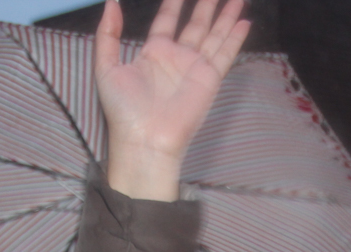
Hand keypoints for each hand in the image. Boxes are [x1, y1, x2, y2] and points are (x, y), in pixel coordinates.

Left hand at [95, 0, 250, 199]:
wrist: (145, 140)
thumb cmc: (123, 109)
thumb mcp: (106, 67)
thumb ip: (108, 34)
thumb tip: (110, 4)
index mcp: (153, 53)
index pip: (167, 20)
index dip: (174, 3)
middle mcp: (177, 57)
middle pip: (196, 23)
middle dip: (206, 4)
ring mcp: (195, 67)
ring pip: (214, 33)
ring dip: (225, 14)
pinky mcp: (210, 78)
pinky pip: (226, 52)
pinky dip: (236, 37)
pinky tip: (244, 20)